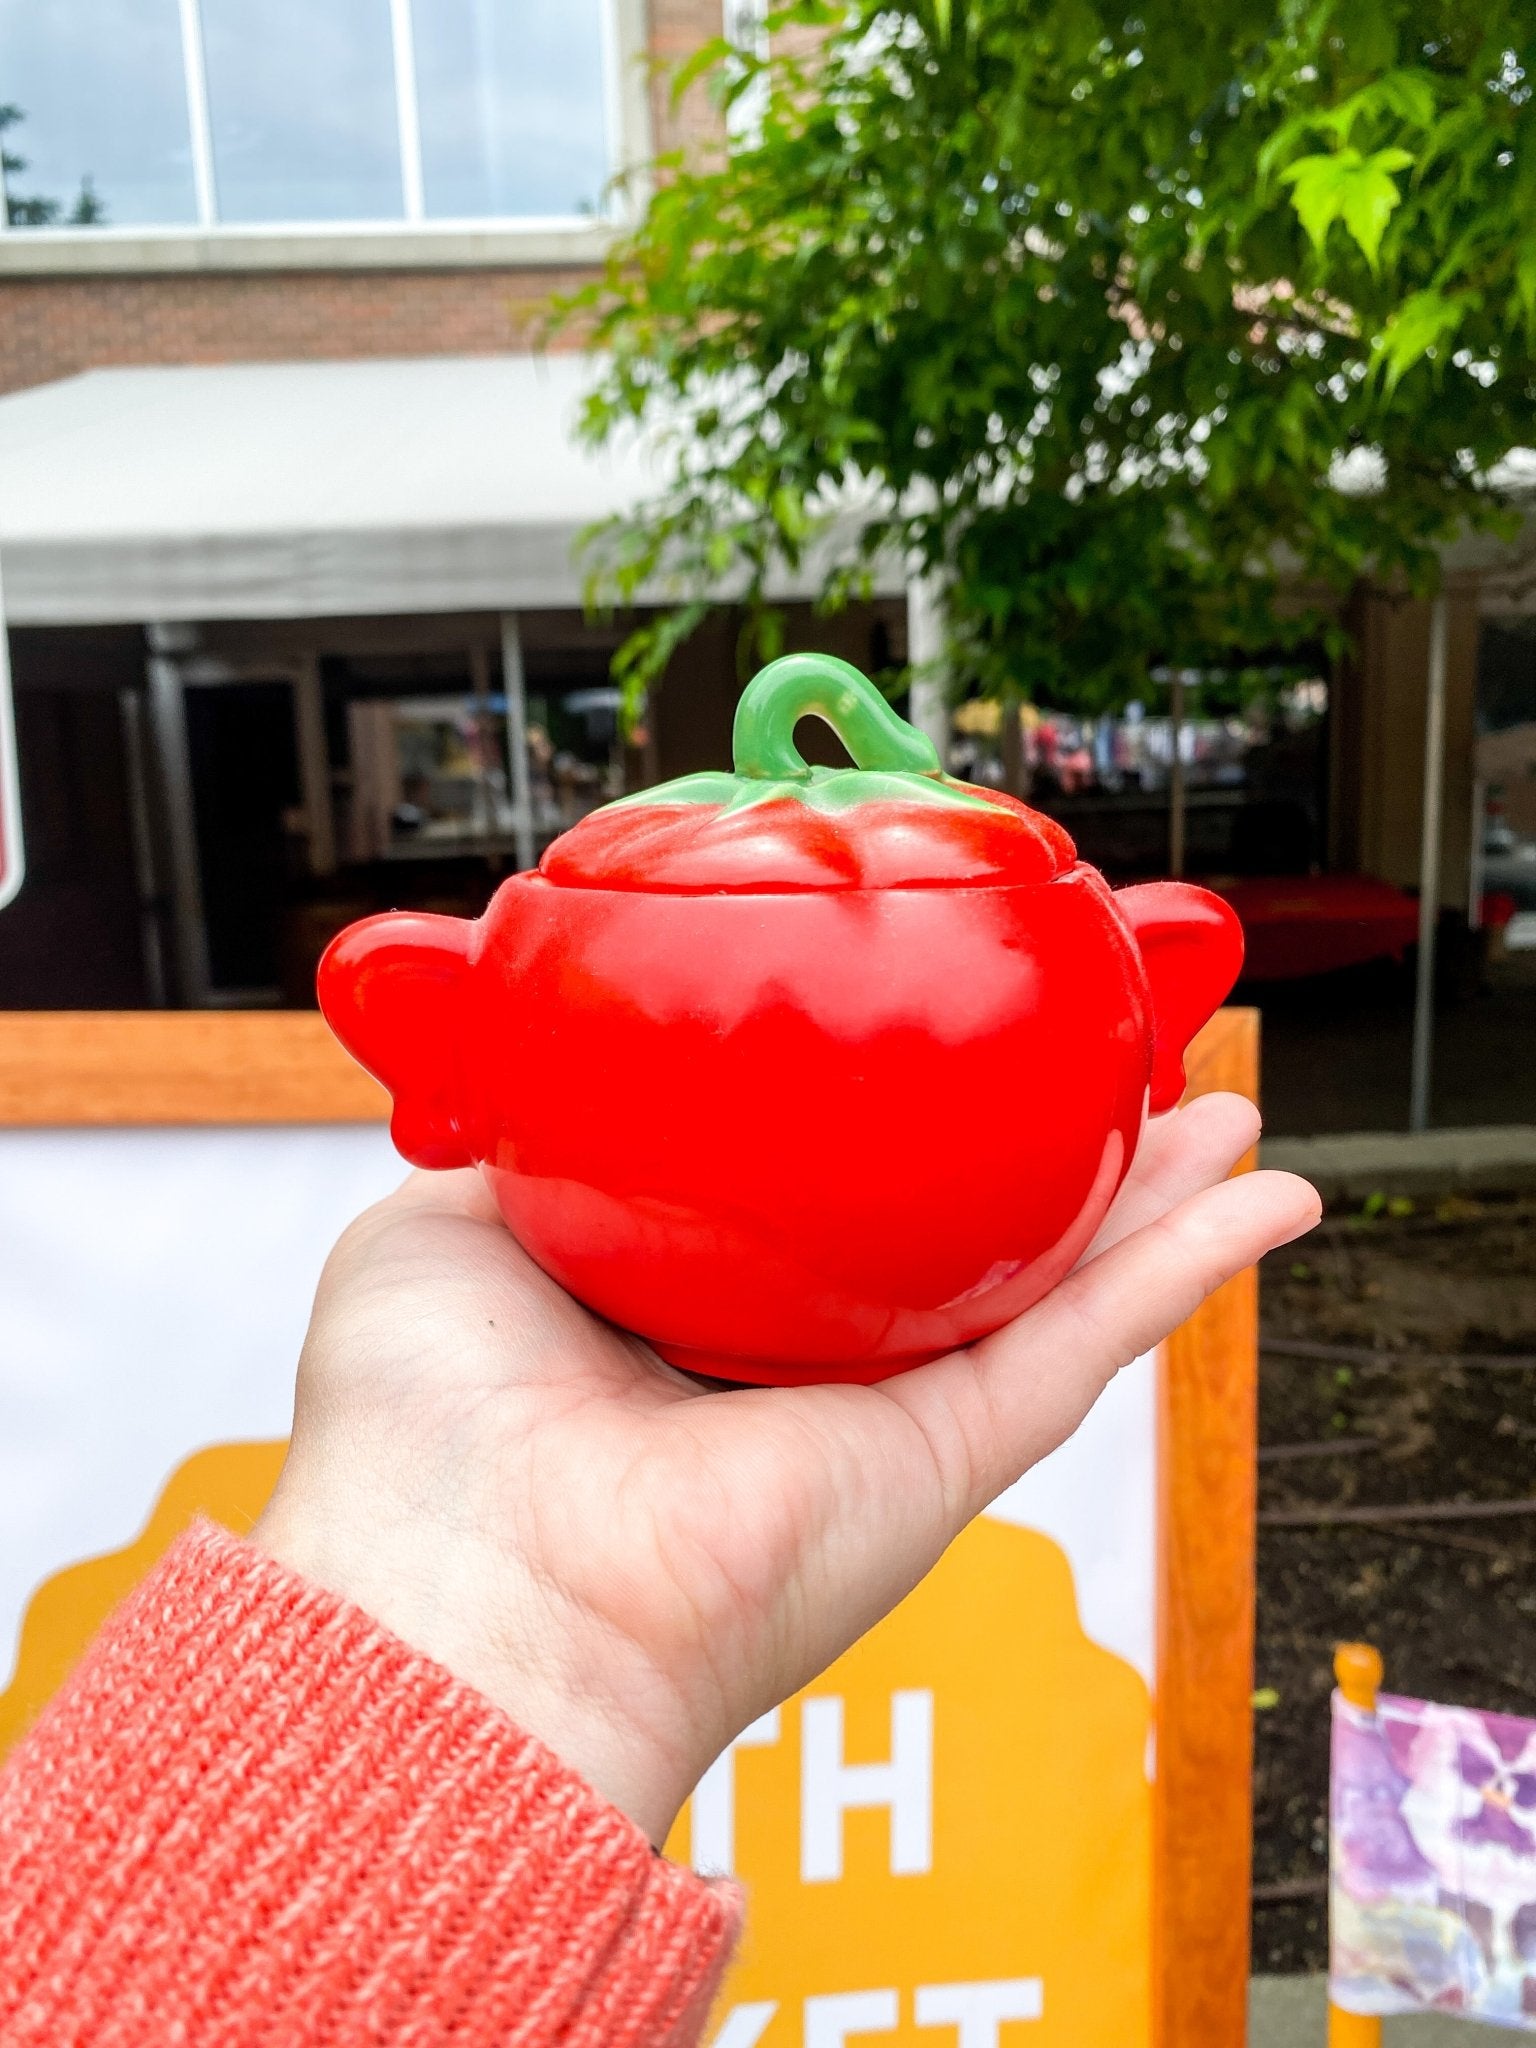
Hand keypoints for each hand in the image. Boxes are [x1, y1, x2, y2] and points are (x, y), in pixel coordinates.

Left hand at [255, 1094, 1316, 1845]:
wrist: (471, 1597)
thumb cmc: (421, 1434)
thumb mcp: (440, 1228)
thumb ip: (520, 1147)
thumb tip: (563, 1081)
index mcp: (685, 1310)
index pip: (817, 1198)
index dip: (886, 1110)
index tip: (934, 1023)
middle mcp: (799, 1365)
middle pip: (960, 1231)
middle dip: (1042, 1145)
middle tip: (1105, 1049)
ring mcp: (888, 1415)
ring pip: (1056, 1277)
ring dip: (1148, 1190)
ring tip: (1220, 1101)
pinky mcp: (950, 1459)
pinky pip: (1094, 1340)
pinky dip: (1190, 1267)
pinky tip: (1268, 1195)